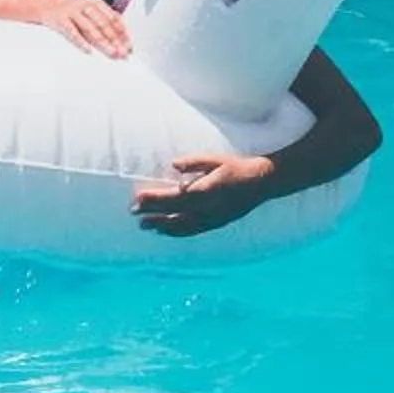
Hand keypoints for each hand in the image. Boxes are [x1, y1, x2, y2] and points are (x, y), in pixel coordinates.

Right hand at [38, 0, 131, 57]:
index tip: (129, 44)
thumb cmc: (75, 10)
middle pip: (103, 24)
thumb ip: (105, 20)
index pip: (113, 18)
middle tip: (123, 52)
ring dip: (103, 42)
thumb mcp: (91, 9)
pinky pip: (72, 32)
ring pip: (90, 28)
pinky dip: (81, 41)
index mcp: (96, 3)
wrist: (48, 4)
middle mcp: (86, 6)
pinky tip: (88, 50)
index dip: (123, 32)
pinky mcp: (61, 20)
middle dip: (115, 39)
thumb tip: (122, 37)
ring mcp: (73, 12)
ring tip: (111, 52)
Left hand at [132, 151, 274, 234]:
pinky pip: (192, 231)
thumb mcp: (214, 160)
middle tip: (132, 213)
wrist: (261, 183)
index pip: (172, 198)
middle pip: (172, 214)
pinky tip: (166, 231)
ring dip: (161, 226)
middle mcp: (206, 209)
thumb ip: (193, 163)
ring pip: (180, 227)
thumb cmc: (236, 167)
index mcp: (204, 191)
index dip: (153, 199)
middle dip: (151, 213)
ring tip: (145, 226)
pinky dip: (176, 232)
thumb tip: (173, 165)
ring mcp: (211, 219)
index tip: (136, 199)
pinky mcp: (216, 224)